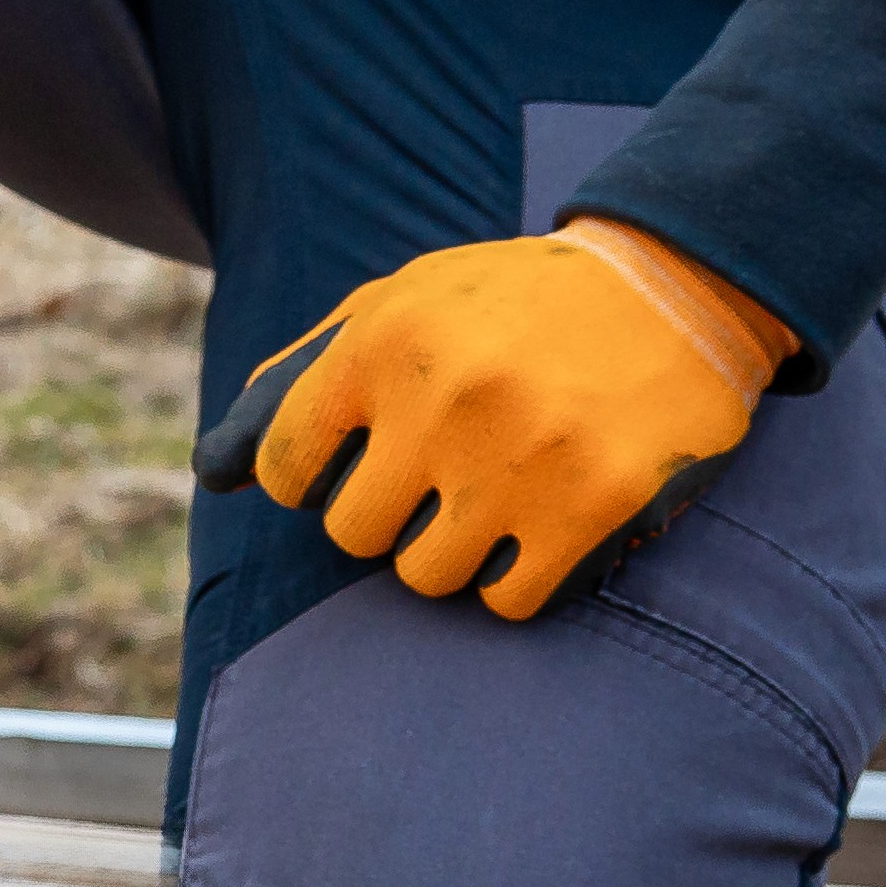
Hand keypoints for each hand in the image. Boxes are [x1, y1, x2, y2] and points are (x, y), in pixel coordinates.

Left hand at [193, 220, 789, 620]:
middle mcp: (445, 397)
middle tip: (442, 472)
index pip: (285, 473)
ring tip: (493, 492)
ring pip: (426, 577)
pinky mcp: (594, 504)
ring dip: (451, 550)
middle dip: (388, 513)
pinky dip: (517, 576)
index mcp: (383, 340)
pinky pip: (507, 600)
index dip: (318, 475)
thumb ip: (295, 388)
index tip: (366, 454)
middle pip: (353, 534)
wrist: (674, 286)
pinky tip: (540, 522)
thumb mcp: (394, 309)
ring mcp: (522, 455)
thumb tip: (211, 477)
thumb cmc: (507, 309)